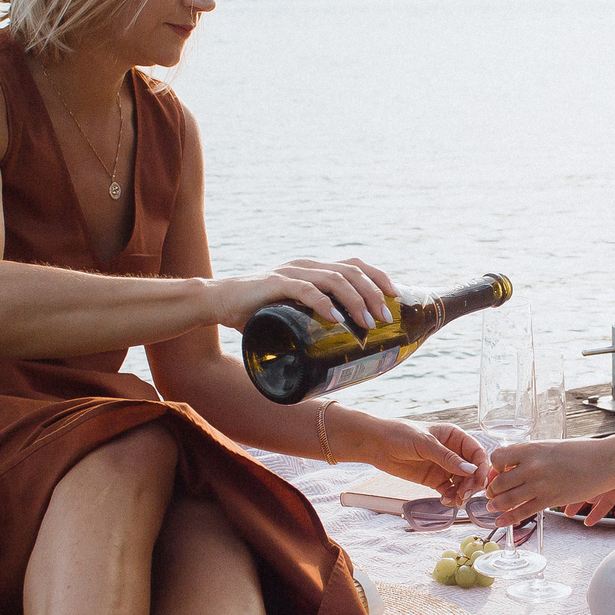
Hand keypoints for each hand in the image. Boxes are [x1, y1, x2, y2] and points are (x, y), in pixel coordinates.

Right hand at [214, 257, 396, 331]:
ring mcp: (291, 273)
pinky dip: (323, 303)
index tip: (396, 296)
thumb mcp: (291, 313)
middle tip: (385, 318)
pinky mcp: (274, 284)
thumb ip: (311, 321)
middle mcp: (306, 266)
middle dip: (373, 293)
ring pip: (334, 279)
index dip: (378, 277)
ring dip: (355, 300)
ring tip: (367, 322)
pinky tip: (336, 318)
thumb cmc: (256, 311)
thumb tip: (339, 349)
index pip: (354, 265)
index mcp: (313, 270)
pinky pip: (305, 290)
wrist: (218, 302)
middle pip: (351, 271)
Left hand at [336, 412, 483, 505]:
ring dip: (462, 493)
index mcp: (455, 437)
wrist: (376, 444)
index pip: (477, 453)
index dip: (482, 467)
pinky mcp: (434, 480)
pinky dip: (450, 497)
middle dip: (472, 484)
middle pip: (473, 471)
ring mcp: (444, 467)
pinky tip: (446, 501)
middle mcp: (453, 452)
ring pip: (462, 483)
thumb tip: (471, 470)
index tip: (479, 481)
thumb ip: (447, 458)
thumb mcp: (425, 443)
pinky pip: (449, 490)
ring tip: (456, 501)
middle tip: (465, 495)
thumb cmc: (400, 434)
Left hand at [482, 436, 614, 524]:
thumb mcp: (553, 447)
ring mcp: (540, 484)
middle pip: (499, 481)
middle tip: (491, 493)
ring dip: (496, 505)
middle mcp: (532, 466)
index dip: (495, 466)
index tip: (498, 472)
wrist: (607, 461)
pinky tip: (501, 522)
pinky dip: (509, 519)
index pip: (498, 457)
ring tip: (492, 507)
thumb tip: (518, 463)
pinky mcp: (550, 499)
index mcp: (532, 448)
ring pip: (507, 498)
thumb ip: (534, 455)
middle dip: (492, 489)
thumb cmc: (583, 452)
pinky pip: (522, 512)